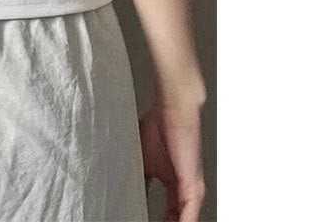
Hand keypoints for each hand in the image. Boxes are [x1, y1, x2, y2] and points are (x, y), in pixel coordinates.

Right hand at [139, 99, 205, 221]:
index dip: (156, 218)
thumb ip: (140, 176)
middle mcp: (183, 186)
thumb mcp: (142, 157)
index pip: (165, 208)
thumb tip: (127, 189)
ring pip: (184, 217)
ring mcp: (190, 188)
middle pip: (175, 215)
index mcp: (171, 180)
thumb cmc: (160, 124)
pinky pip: (189, 214)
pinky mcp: (194, 186)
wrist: (174, 110)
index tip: (141, 219)